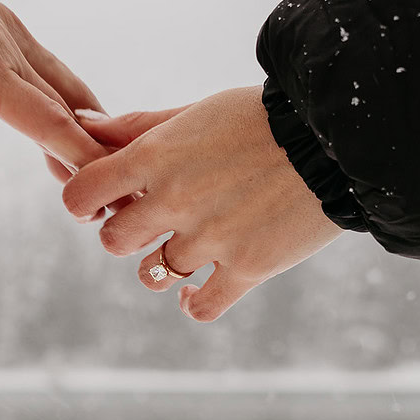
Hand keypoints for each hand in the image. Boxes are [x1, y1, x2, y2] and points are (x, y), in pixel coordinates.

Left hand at [64, 87, 342, 321]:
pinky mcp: (247, 268)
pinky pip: (201, 308)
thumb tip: (81, 122)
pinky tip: (196, 293)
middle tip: (149, 225)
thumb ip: (135, 126)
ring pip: (152, 275)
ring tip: (183, 252)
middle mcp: (175, 200)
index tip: (103, 203)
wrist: (338, 136)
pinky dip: (194, 304)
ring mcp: (210, 238)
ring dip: (160, 267)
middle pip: (114, 241)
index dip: (85, 203)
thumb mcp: (194, 111)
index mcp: (156, 157)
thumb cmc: (261, 117)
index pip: (81, 195)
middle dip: (125, 235)